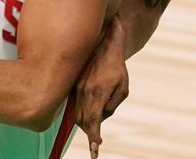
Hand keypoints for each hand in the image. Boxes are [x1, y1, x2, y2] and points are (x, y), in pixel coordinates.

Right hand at [73, 17, 128, 158]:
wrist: (105, 46)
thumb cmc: (118, 68)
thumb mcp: (123, 88)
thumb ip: (112, 105)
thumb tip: (101, 117)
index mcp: (97, 93)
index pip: (93, 121)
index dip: (93, 138)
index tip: (94, 151)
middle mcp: (83, 91)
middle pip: (83, 121)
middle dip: (90, 132)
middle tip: (97, 140)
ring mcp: (76, 88)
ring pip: (77, 115)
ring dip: (86, 123)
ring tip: (95, 123)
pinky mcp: (72, 85)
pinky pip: (74, 106)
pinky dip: (81, 113)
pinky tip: (89, 111)